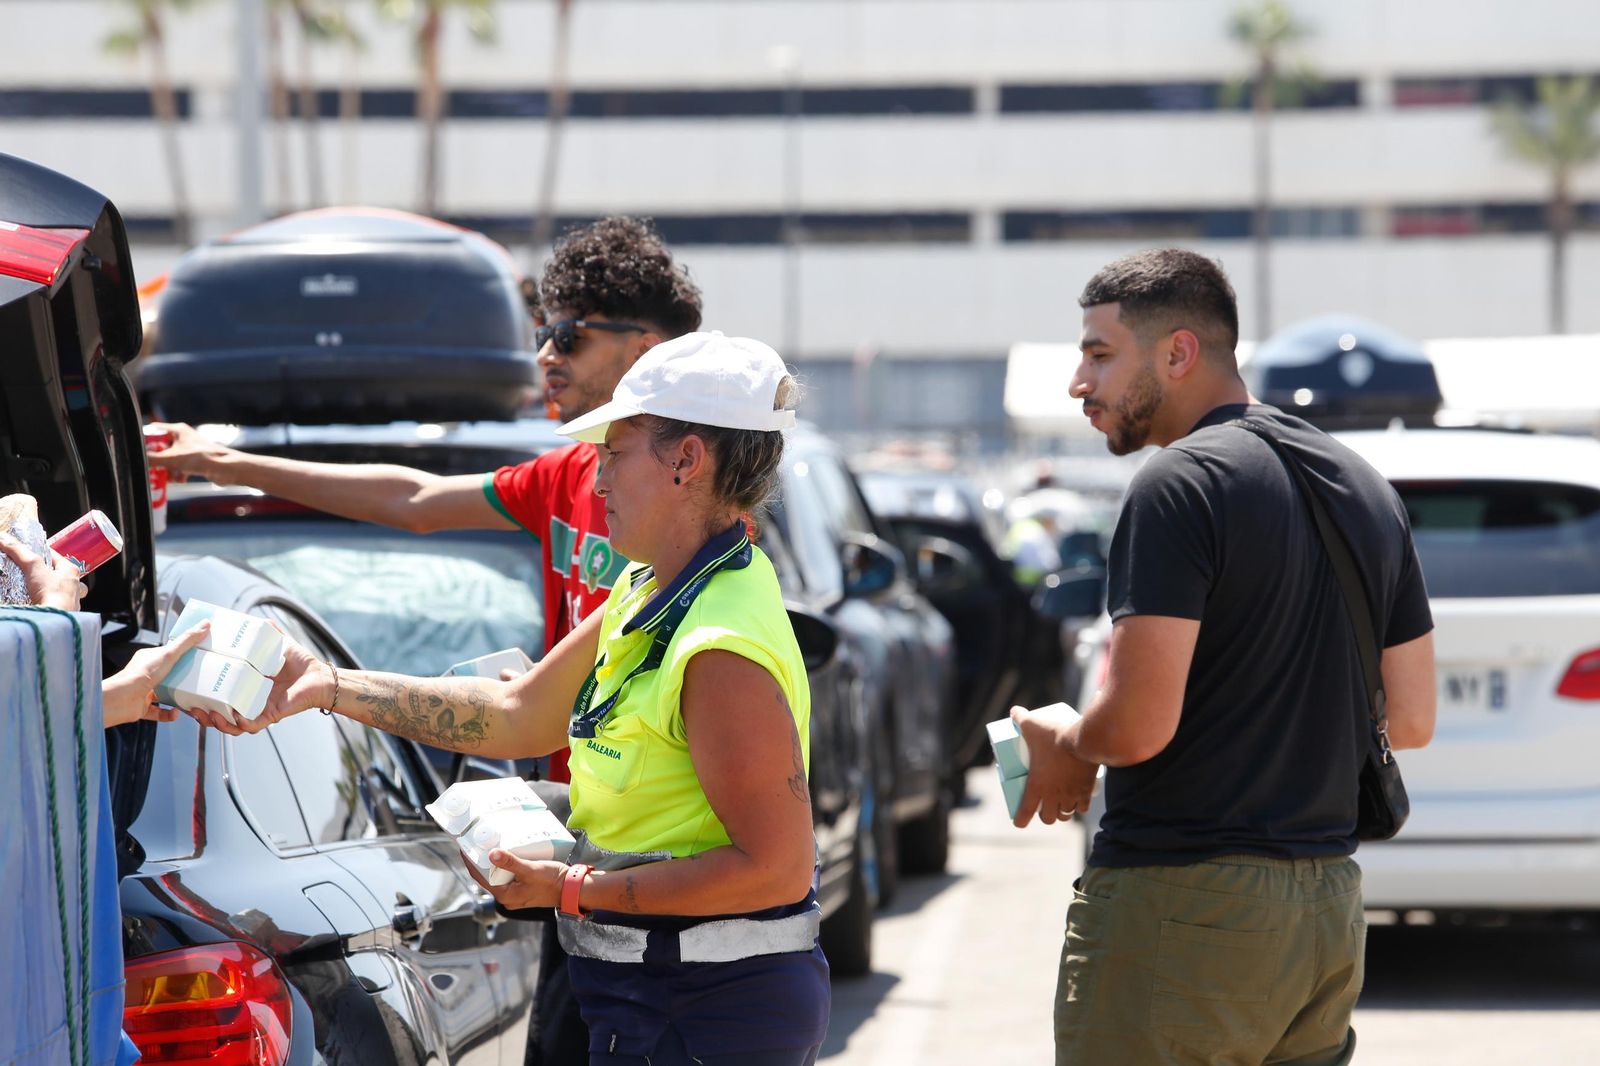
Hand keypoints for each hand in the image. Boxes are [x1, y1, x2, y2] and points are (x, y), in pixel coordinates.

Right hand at [0, 529, 85, 609]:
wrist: (54, 622)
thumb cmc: (52, 594)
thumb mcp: (33, 567)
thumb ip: (19, 552)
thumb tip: (4, 538)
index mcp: (71, 570)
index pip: (52, 555)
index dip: (37, 552)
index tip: (23, 551)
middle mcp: (73, 585)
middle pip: (51, 572)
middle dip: (37, 571)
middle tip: (21, 570)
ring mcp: (68, 600)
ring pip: (51, 588)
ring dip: (38, 587)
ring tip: (23, 585)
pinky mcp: (60, 613)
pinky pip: (48, 602)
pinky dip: (39, 600)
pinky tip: (29, 600)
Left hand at [103, 621, 210, 727]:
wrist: (121, 700)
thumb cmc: (140, 675)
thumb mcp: (169, 654)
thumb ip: (187, 641)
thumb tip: (204, 625)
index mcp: (148, 659)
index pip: (167, 653)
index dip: (182, 653)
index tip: (198, 655)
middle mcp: (145, 674)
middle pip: (168, 674)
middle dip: (182, 678)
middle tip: (198, 678)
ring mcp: (143, 691)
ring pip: (164, 694)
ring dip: (177, 697)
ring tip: (190, 697)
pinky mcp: (142, 708)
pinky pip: (159, 712)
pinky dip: (169, 714)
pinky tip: (177, 712)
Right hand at [146, 421, 227, 483]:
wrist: (226, 468)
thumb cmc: (201, 458)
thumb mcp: (171, 459)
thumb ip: (151, 459)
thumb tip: (135, 461)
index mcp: (177, 430)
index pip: (154, 431)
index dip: (144, 440)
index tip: (138, 452)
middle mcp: (184, 437)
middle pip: (161, 448)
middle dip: (157, 460)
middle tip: (150, 469)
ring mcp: (190, 449)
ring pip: (171, 459)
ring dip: (167, 470)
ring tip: (167, 479)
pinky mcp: (196, 461)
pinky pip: (181, 467)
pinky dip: (178, 474)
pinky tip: (179, 481)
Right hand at [185, 625, 332, 735]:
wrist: (321, 675)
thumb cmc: (301, 663)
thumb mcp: (279, 645)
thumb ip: (268, 632)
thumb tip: (257, 618)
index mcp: (247, 688)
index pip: (219, 698)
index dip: (203, 698)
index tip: (188, 692)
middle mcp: (250, 702)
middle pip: (220, 716)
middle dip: (203, 715)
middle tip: (192, 707)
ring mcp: (260, 711)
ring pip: (232, 726)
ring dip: (216, 723)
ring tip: (206, 714)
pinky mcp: (271, 716)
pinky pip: (251, 726)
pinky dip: (239, 724)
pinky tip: (230, 718)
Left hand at [463, 850, 567, 909]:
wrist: (571, 890)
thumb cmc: (552, 882)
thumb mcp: (530, 870)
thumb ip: (511, 862)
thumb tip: (492, 854)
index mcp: (505, 895)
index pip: (480, 878)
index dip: (470, 862)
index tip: (464, 847)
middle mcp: (508, 897)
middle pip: (487, 877)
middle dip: (481, 861)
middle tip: (477, 843)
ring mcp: (516, 894)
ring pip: (498, 876)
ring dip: (494, 863)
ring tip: (490, 846)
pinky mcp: (524, 888)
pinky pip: (508, 876)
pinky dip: (505, 866)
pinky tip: (508, 854)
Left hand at [1010, 704, 1100, 828]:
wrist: (1084, 740)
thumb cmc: (1054, 735)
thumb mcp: (1032, 725)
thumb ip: (1020, 718)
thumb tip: (1014, 711)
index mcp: (1036, 787)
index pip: (1025, 813)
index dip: (1020, 820)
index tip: (1019, 821)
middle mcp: (1053, 796)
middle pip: (1048, 818)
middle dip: (1045, 815)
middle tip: (1043, 806)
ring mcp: (1071, 796)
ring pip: (1065, 815)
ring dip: (1061, 813)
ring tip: (1059, 805)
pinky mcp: (1086, 792)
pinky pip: (1082, 808)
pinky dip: (1079, 808)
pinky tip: (1077, 804)